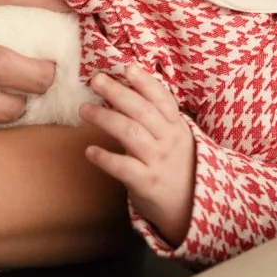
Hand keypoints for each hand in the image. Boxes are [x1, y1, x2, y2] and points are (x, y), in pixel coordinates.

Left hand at [81, 65, 195, 247]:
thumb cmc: (176, 167)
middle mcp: (169, 141)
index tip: (127, 66)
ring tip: (84, 110)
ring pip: (131, 133)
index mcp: (176, 126)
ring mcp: (159, 162)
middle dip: (118, 93)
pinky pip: (124, 168)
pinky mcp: (147, 184)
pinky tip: (89, 151)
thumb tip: (122, 91)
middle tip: (96, 80)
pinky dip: (105, 158)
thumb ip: (154, 118)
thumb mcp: (174, 138)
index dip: (145, 81)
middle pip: (142, 111)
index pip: (162, 98)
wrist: (192, 210)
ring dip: (106, 118)